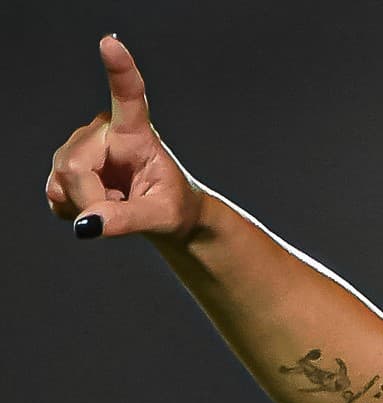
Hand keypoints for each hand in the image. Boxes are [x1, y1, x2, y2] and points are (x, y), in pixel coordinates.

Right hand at [45, 36, 202, 240]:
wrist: (164, 216)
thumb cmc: (173, 208)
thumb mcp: (162, 217)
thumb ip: (127, 220)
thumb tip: (87, 225)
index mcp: (137, 133)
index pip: (128, 97)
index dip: (120, 71)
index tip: (111, 44)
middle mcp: (102, 131)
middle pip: (74, 167)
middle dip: (92, 200)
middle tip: (121, 211)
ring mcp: (79, 147)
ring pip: (61, 182)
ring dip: (87, 207)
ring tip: (116, 203)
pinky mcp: (65, 165)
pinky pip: (56, 195)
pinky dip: (76, 212)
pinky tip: (97, 206)